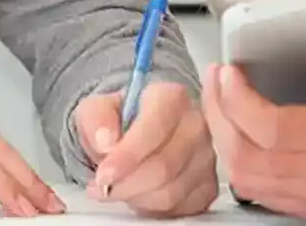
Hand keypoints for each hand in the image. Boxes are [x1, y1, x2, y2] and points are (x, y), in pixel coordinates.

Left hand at [74, 82, 216, 216]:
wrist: (136, 131)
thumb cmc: (120, 119)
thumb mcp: (96, 108)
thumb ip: (96, 119)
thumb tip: (106, 141)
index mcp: (170, 97)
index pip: (155, 127)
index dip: (128, 156)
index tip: (104, 175)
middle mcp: (196, 124)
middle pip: (164, 166)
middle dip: (126, 184)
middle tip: (103, 186)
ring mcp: (206, 156)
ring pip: (171, 192)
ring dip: (136, 197)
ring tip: (118, 187)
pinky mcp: (209, 184)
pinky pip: (180, 208)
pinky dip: (153, 207)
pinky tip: (140, 194)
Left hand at [206, 0, 305, 218]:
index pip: (270, 129)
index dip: (237, 101)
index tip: (227, 71)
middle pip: (247, 157)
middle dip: (220, 115)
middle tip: (215, 80)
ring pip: (251, 180)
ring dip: (228, 142)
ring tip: (222, 104)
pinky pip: (266, 196)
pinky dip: (245, 169)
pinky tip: (241, 138)